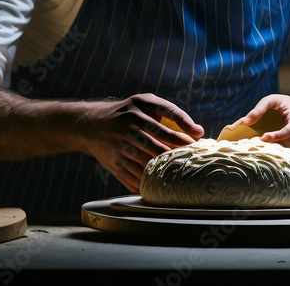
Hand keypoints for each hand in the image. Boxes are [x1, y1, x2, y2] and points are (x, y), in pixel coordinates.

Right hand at [74, 93, 203, 192]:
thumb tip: (198, 131)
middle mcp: (127, 126)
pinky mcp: (112, 163)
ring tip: (178, 177)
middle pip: (156, 147)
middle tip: (189, 164)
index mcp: (137, 109)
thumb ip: (171, 113)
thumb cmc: (127, 112)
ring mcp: (118, 146)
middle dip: (174, 157)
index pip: (163, 124)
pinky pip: (132, 177)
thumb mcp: (145, 103)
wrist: (91, 124)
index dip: (181, 136)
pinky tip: (158, 186)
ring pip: (145, 164)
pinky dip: (145, 183)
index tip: (195, 144)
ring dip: (162, 172)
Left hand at [239, 94, 289, 157]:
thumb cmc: (288, 105)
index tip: (263, 137)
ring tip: (268, 151)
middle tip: (264, 146)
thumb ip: (260, 108)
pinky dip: (287, 160)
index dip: (277, 135)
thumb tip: (245, 121)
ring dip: (282, 155)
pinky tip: (276, 157)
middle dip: (279, 147)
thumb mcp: (274, 100)